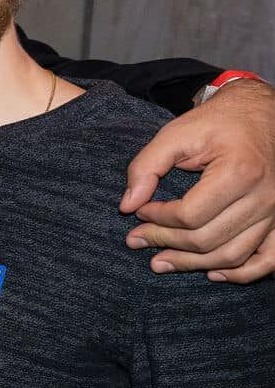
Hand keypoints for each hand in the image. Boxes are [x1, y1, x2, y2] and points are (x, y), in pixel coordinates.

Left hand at [120, 80, 274, 281]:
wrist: (263, 114)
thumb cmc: (218, 123)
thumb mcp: (177, 133)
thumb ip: (146, 166)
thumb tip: (127, 206)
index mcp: (239, 173)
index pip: (190, 215)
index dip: (157, 219)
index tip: (138, 212)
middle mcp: (264, 197)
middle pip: (208, 240)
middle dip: (165, 243)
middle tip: (135, 241)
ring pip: (233, 255)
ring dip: (193, 265)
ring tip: (159, 262)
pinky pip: (269, 260)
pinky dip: (242, 273)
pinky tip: (212, 273)